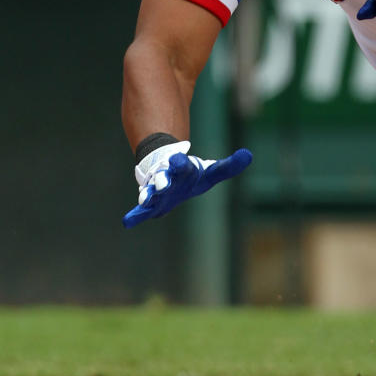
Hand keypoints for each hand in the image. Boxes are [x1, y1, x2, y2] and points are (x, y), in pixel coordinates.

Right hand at [125, 140, 252, 225]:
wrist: (168, 174)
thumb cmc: (191, 174)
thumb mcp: (211, 172)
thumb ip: (229, 166)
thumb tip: (248, 155)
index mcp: (182, 169)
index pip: (182, 165)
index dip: (180, 163)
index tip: (178, 160)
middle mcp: (167, 178)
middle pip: (164, 178)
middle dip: (163, 180)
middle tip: (163, 182)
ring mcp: (157, 191)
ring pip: (151, 192)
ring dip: (149, 194)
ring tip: (144, 198)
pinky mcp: (151, 204)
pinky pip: (141, 210)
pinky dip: (135, 215)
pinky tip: (127, 221)